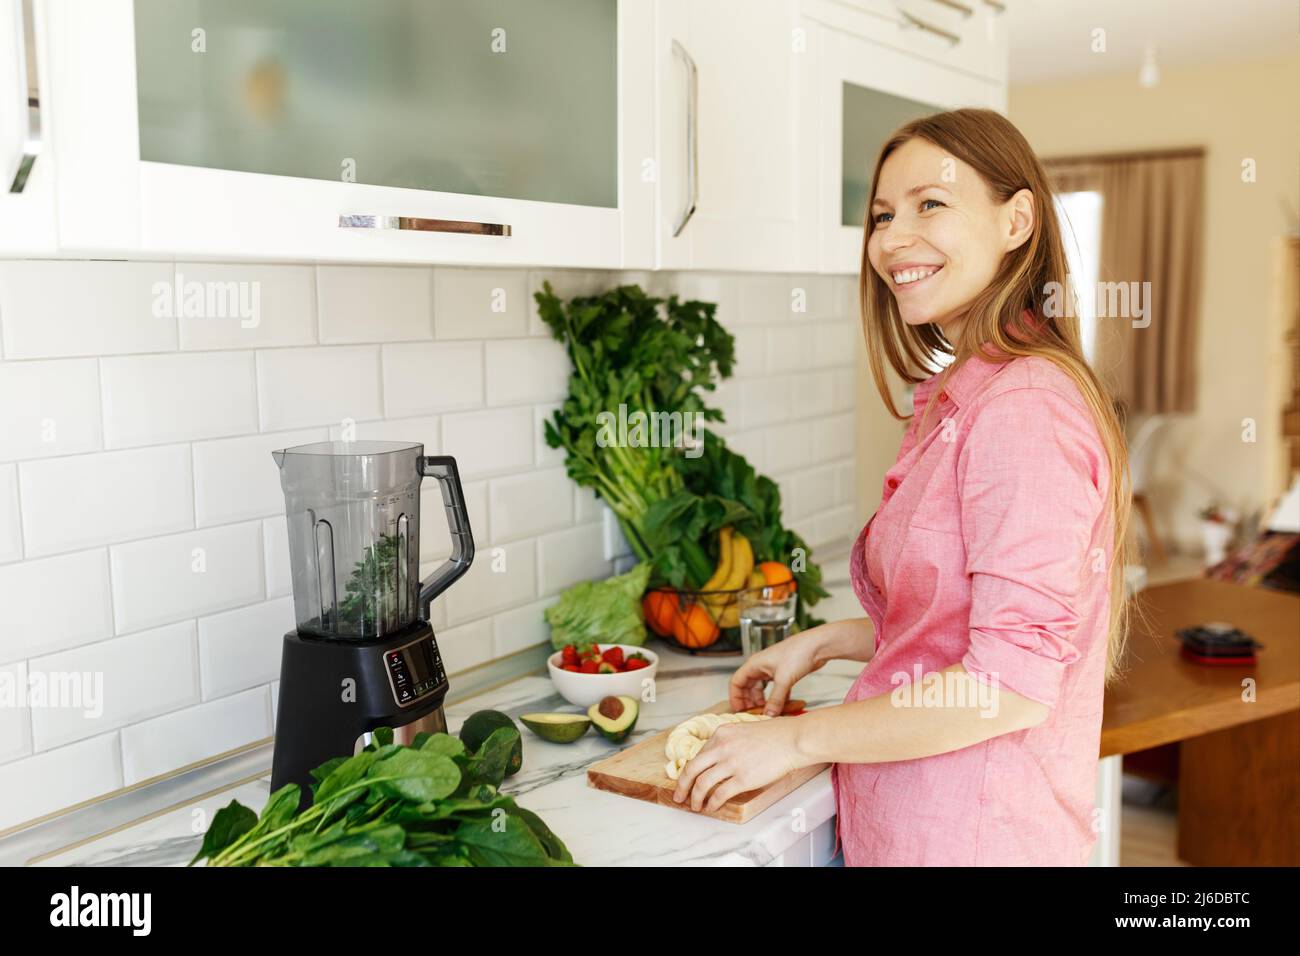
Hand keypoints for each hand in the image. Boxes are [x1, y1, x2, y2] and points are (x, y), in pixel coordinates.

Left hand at [671, 716, 803, 812]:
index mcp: (721, 734)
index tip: (688, 780)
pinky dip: (712, 803)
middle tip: (679, 796)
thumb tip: (719, 759)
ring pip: (702, 783)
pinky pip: (720, 794)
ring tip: (695, 806)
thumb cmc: (775, 735)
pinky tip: (712, 807)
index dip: (691, 771)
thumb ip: (729, 742)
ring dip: (695, 798)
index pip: (698, 755)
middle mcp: (722, 747)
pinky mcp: (743, 778)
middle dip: (682, 786)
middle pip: (691, 769)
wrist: (793, 739)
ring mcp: (731, 763)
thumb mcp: (744, 730)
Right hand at [728, 626, 827, 714]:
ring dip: (763, 702)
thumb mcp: (784, 679)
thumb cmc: (799, 652)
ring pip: (761, 689)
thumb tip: (768, 715)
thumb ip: (775, 699)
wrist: (818, 645)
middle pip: (748, 687)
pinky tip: (781, 707)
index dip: (735, 698)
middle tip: (753, 715)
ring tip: (766, 713)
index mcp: (755, 664)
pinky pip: (774, 690)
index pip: (736, 682)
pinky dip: (776, 699)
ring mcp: (772, 670)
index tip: (739, 711)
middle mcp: (761, 667)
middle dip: (749, 702)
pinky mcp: (784, 674)